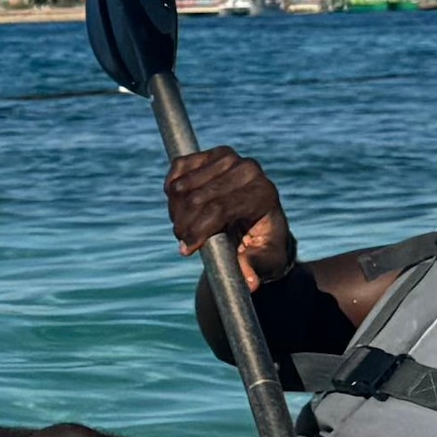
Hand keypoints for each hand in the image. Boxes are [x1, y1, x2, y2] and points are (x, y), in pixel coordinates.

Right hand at [167, 144, 295, 293]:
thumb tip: (249, 282)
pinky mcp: (212, 154)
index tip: (186, 250)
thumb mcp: (265, 262)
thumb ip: (255, 268)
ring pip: (182, 186)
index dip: (197, 231)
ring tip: (185, 225)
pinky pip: (177, 168)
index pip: (219, 209)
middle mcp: (248, 170)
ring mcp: (229, 158)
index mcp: (263, 194)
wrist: (262, 222)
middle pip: (196, 198)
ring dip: (176, 211)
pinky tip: (180, 205)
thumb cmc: (264, 245)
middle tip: (183, 241)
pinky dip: (172, 190)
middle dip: (183, 225)